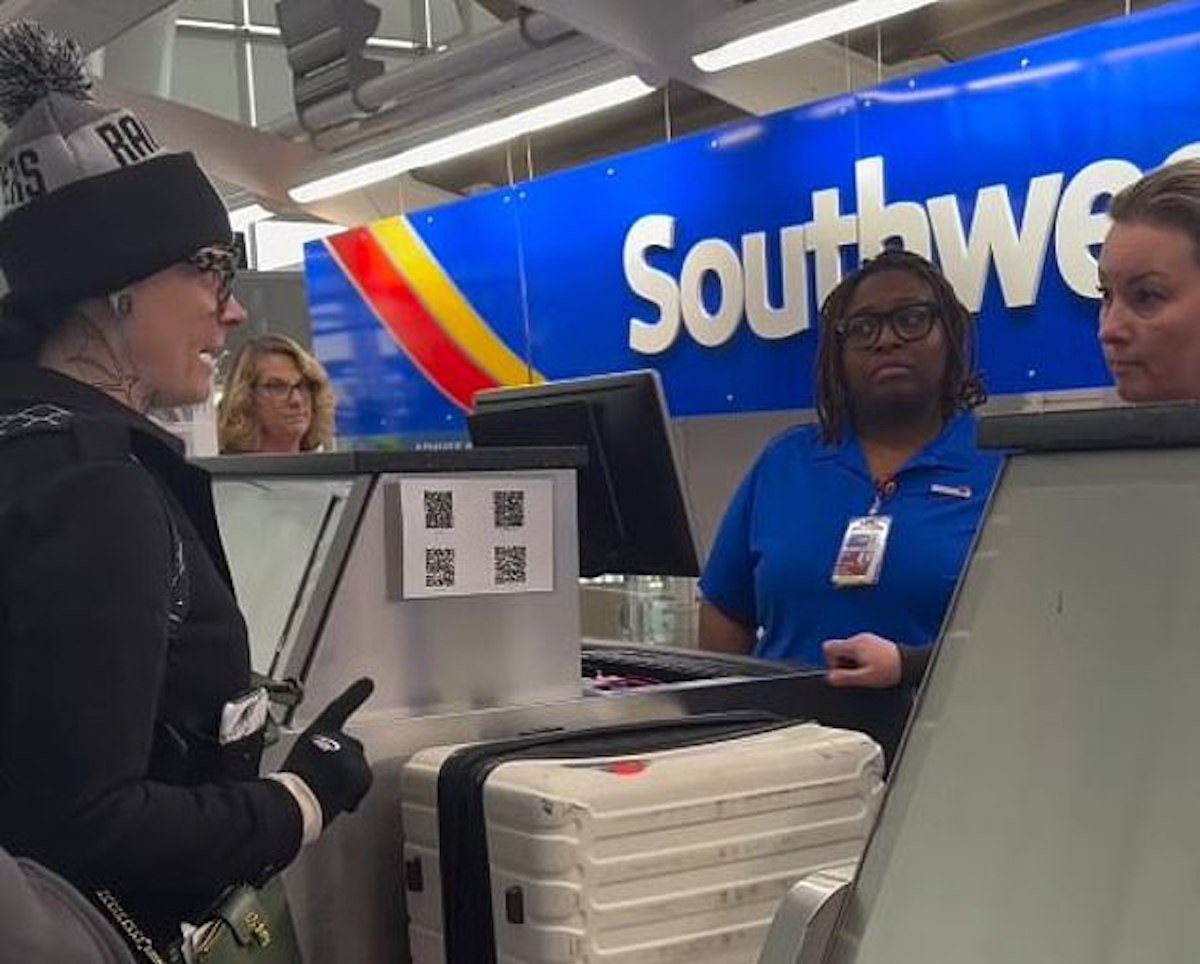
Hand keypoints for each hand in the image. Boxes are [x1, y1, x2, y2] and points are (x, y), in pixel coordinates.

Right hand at [281, 678, 374, 826]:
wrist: (290, 803)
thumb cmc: (288, 785)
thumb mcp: (300, 757)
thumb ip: (320, 752)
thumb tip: (328, 766)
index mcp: (318, 731)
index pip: (340, 708)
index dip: (355, 694)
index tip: (369, 682)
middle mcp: (337, 737)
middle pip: (352, 751)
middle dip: (343, 768)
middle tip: (322, 783)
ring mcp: (350, 754)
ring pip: (358, 771)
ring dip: (346, 783)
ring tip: (324, 793)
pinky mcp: (360, 771)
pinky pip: (362, 786)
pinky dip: (352, 796)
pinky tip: (334, 801)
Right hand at [823, 634, 901, 688]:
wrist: (909, 664)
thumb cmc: (890, 671)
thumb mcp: (865, 678)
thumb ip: (845, 678)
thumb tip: (830, 678)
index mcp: (854, 645)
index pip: (828, 647)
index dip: (831, 661)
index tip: (842, 671)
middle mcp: (859, 638)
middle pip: (838, 649)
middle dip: (844, 663)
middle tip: (858, 673)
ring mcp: (867, 638)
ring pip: (849, 650)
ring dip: (853, 661)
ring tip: (868, 670)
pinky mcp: (873, 641)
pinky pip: (859, 649)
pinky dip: (862, 658)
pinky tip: (873, 666)